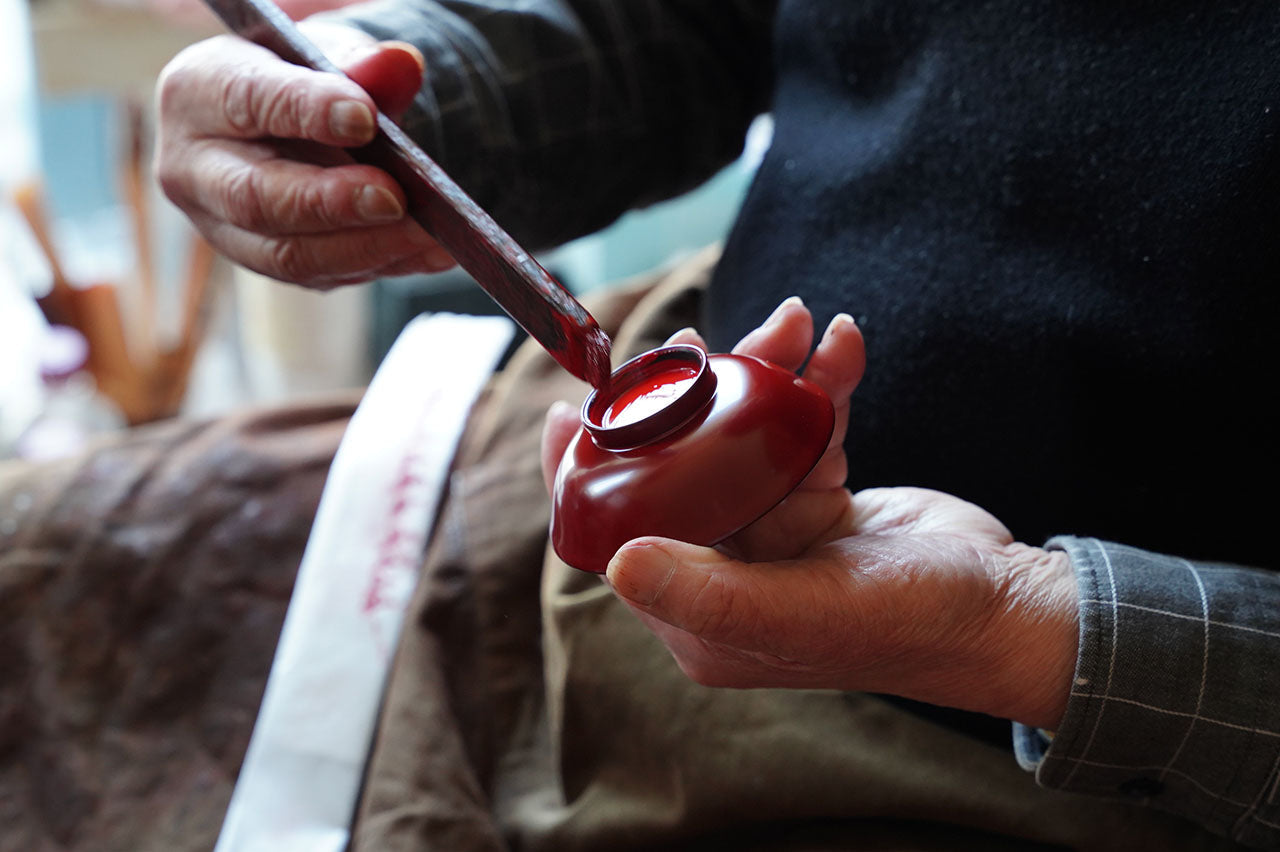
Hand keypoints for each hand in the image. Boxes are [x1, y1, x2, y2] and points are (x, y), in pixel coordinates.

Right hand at [155, 24, 455, 287]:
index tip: (365, 118)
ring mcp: (226, 228)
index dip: (307, 111)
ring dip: (367, 247)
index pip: (248, 102)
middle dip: (332, 202)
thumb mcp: (325, 55)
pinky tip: (429, 251)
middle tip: (395, 198)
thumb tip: (400, 65)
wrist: (294, 123)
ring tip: (427, 233)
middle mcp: (196, 170)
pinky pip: (324, 277)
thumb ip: (359, 62)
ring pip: (290, 255)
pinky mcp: (269, 264)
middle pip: (256, 199)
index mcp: (197, 94)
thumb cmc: (302, 80)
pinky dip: (384, 265)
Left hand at [540, 298, 1077, 729]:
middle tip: (687, 339)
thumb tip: (617, 563)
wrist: (1009, 610)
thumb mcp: (805, 613)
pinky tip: (845, 345)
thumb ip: (709, 594)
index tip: (570, 408)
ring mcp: (774, 532)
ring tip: (797, 322)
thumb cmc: (911, 624)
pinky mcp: (818, 498)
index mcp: (702, 613)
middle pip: (680, 469)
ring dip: (768, 375)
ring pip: (743, 437)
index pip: (618, 536)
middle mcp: (728, 572)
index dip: (587, 474)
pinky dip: (821, 388)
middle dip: (690, 398)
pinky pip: (800, 431)